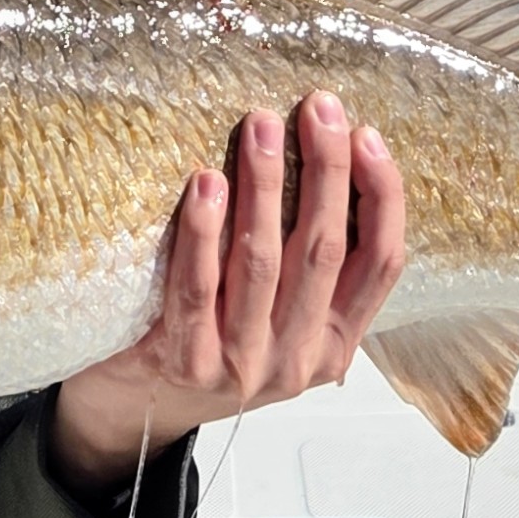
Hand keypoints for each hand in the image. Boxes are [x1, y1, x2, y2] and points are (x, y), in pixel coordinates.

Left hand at [47, 91, 406, 496]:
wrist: (137, 409)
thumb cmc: (212, 341)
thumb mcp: (280, 314)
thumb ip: (307, 263)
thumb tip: (328, 157)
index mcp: (335, 342)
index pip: (381, 263)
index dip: (382, 196)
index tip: (367, 136)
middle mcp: (298, 358)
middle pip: (324, 250)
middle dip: (326, 170)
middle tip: (318, 108)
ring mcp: (244, 365)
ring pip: (264, 262)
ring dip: (266, 185)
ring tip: (261, 125)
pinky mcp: (188, 363)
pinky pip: (198, 288)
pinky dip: (203, 232)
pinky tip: (205, 183)